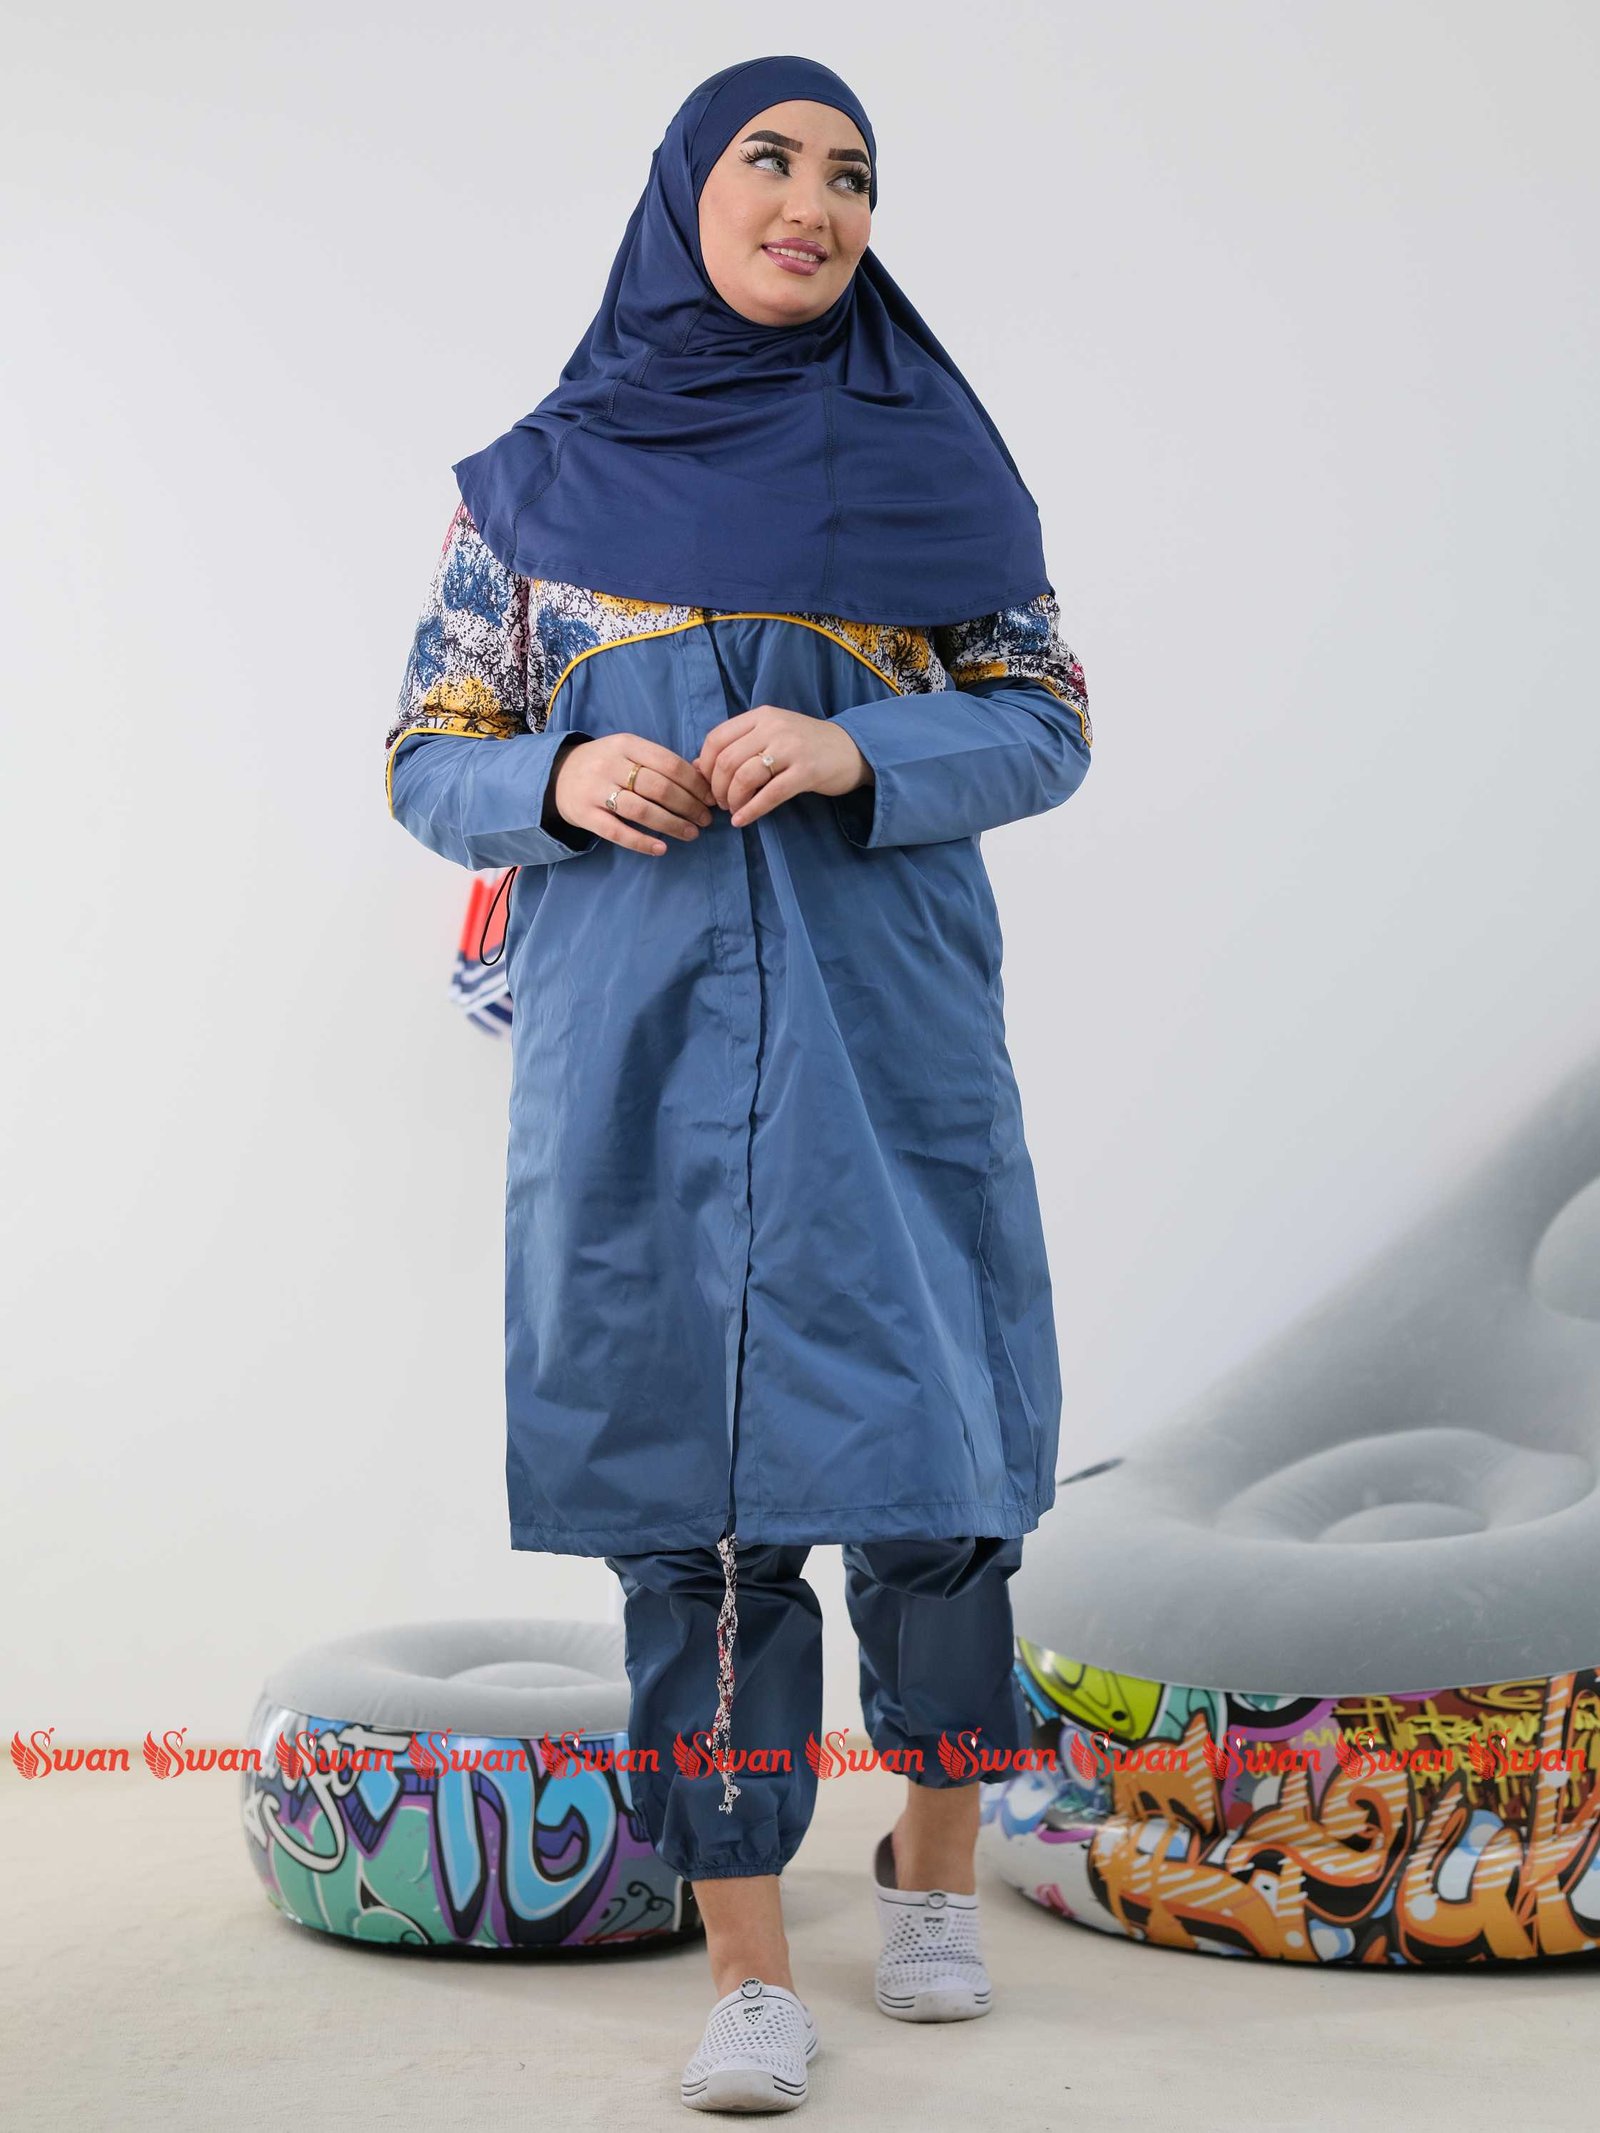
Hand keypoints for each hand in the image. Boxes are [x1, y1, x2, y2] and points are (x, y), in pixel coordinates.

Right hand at [551, 735, 715, 855]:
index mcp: (626, 744)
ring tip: (691, 834)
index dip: (694, 783)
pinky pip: (617, 832)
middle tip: (705, 820)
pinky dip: (642, 842)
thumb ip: (659, 762)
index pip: (669, 763)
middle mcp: (610, 764)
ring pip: (640, 810)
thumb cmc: (606, 764)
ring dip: (671, 824)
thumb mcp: (628, 751)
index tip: (710, 798)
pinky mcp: (585, 815)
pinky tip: (661, 848)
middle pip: (658, 787)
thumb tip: (701, 778)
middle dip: (688, 806)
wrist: (557, 775)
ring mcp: (596, 790)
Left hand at [694, 706, 871, 827]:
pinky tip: (743, 821)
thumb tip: (697, 766)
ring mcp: (791, 748)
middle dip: (717, 788)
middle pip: (727, 761)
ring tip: (734, 810)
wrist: (852, 749)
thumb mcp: (771, 735)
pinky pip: (769, 795)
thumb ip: (737, 745)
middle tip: (721, 803)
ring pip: (744, 777)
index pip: (717, 738)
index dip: (705, 766)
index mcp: (761, 716)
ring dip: (732, 800)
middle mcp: (774, 727)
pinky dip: (751, 811)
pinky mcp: (806, 772)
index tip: (708, 784)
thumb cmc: (805, 744)